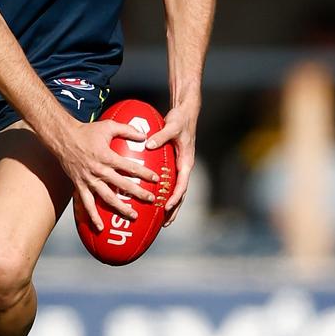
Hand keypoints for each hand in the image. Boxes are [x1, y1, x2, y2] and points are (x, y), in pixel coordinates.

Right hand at [56, 119, 158, 232]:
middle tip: (151, 199)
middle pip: (122, 185)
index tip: (155, 179)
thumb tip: (144, 135)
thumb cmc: (87, 131)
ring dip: (120, 208)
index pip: (129, 167)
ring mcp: (89, 180)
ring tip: (133, 215)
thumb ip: (127, 130)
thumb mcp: (108, 126)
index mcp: (107, 156)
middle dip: (138, 193)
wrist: (63, 138)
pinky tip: (100, 227)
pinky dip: (93, 216)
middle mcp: (99, 171)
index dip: (144, 173)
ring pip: (107, 198)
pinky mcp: (79, 186)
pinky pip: (87, 204)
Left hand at [146, 103, 197, 225]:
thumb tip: (148, 144)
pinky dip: (164, 191)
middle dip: (174, 209)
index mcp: (186, 161)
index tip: (167, 206)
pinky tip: (154, 198)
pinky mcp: (174, 163)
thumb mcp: (172, 126)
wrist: (185, 113)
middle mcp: (184, 167)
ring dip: (170, 205)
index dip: (175, 197)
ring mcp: (179, 166)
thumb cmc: (180, 119)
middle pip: (181, 193)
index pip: (182, 184)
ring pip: (176, 190)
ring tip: (161, 220)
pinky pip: (169, 181)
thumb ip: (160, 135)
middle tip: (165, 223)